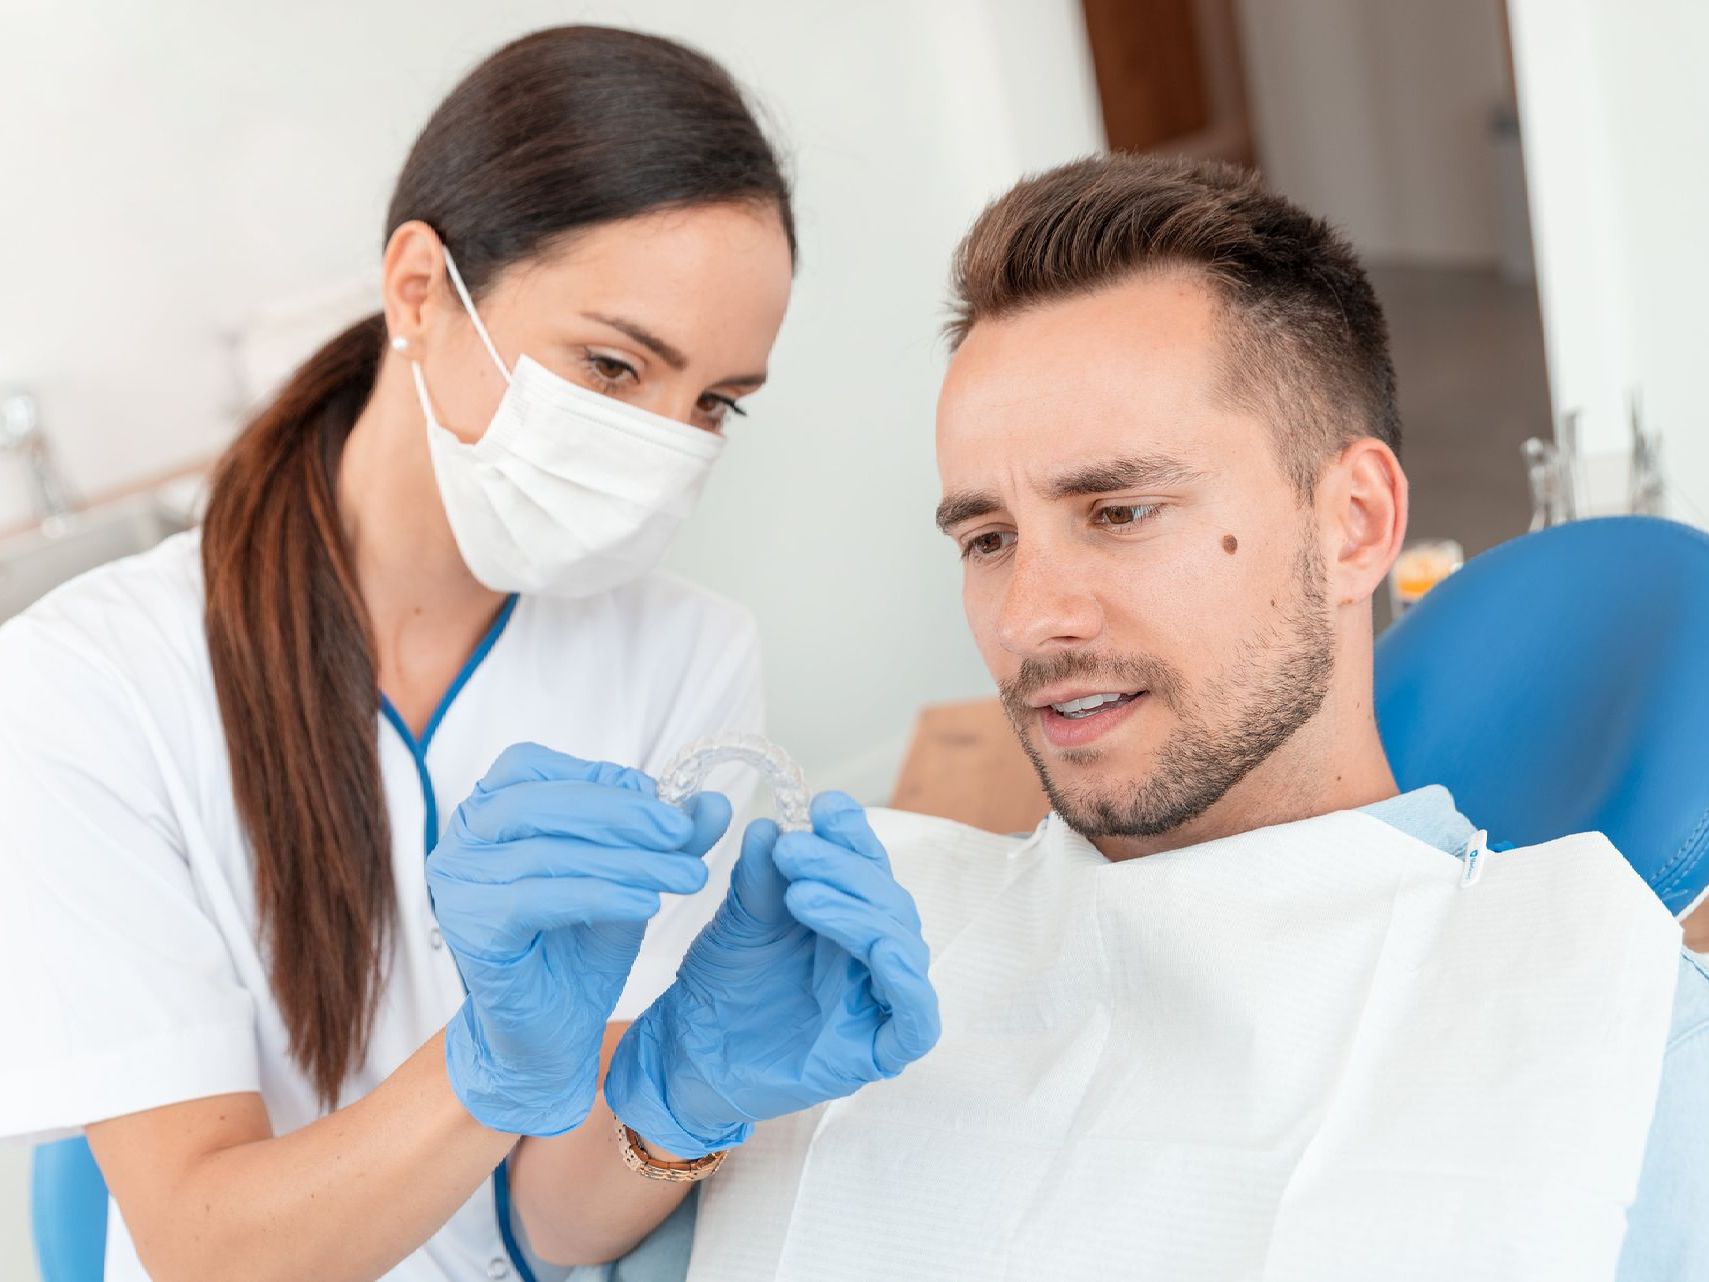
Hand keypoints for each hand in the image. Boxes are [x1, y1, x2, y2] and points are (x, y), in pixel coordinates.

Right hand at [427, 743, 729, 1135]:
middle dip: (622, 814)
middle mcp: (460, 838)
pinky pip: (538, 899)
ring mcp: (457, 883)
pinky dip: (599, 895)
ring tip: (686, 875)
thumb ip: (665, 839)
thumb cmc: (578, 947)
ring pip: (547, 852)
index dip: (601, 778)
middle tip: (683, 833)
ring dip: (627, 860)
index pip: (533, 766)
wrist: (549, 1035)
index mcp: (487, 809)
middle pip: (540, 802)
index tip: (665, 803)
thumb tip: (715, 803)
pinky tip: (646, 903)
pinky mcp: (470, 928)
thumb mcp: (630, 877)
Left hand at [605, 791, 939, 1158]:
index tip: (823, 805)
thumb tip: (769, 827)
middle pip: (887, 901)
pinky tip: (883, 951)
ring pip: (902, 948)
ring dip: (859, 914)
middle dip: (843, 869)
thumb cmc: (720, 987)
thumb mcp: (739, 922)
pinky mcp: (876, 1053)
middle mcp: (871, 956)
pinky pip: (916, 1020)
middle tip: (791, 849)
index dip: (853, 835)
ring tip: (802, 894)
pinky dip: (909, 984)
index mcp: (847, 918)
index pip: (866, 867)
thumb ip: (760, 880)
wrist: (687, 1059)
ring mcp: (877, 1004)